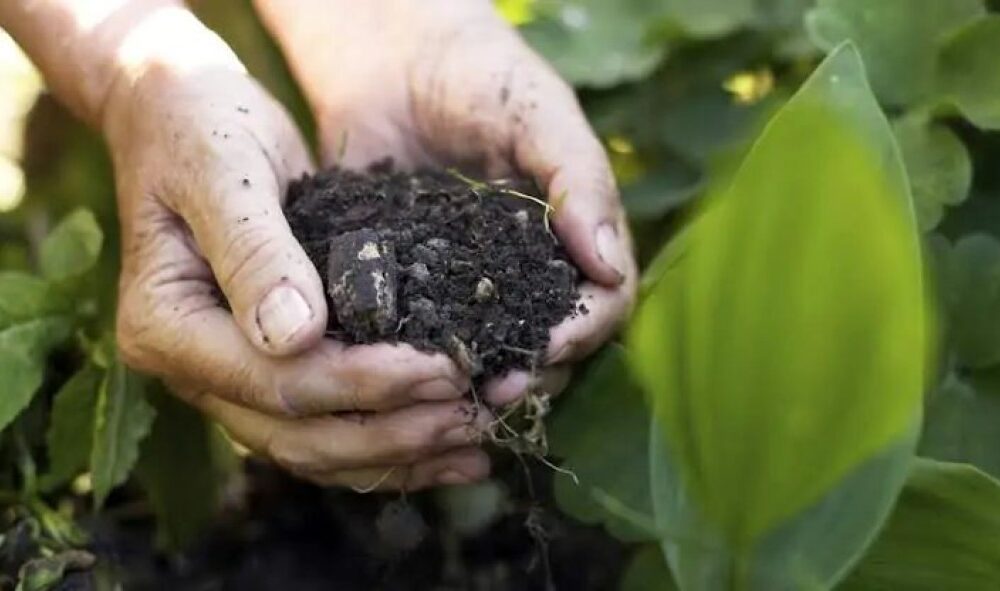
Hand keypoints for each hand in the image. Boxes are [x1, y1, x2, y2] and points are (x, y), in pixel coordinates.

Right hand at [102, 9, 490, 489]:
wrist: (183, 116)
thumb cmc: (201, 127)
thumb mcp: (226, 170)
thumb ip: (255, 250)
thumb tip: (296, 337)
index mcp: (165, 327)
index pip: (274, 381)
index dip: (364, 384)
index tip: (444, 369)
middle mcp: (191, 370)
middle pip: (298, 434)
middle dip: (394, 432)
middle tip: (475, 415)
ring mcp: (227, 379)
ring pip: (316, 447)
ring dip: (399, 453)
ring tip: (477, 442)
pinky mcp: (268, 370)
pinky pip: (327, 426)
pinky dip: (388, 444)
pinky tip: (448, 447)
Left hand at [255, 0, 638, 403]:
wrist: (390, 55)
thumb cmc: (480, 72)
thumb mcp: (538, 113)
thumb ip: (578, 180)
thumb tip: (610, 268)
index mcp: (573, 239)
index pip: (603, 305)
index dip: (583, 333)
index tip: (547, 347)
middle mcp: (527, 273)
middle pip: (549, 346)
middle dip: (527, 374)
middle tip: (490, 393)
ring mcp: (468, 285)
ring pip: (487, 354)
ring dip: (473, 383)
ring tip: (446, 400)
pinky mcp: (409, 286)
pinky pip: (420, 335)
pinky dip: (414, 360)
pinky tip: (394, 375)